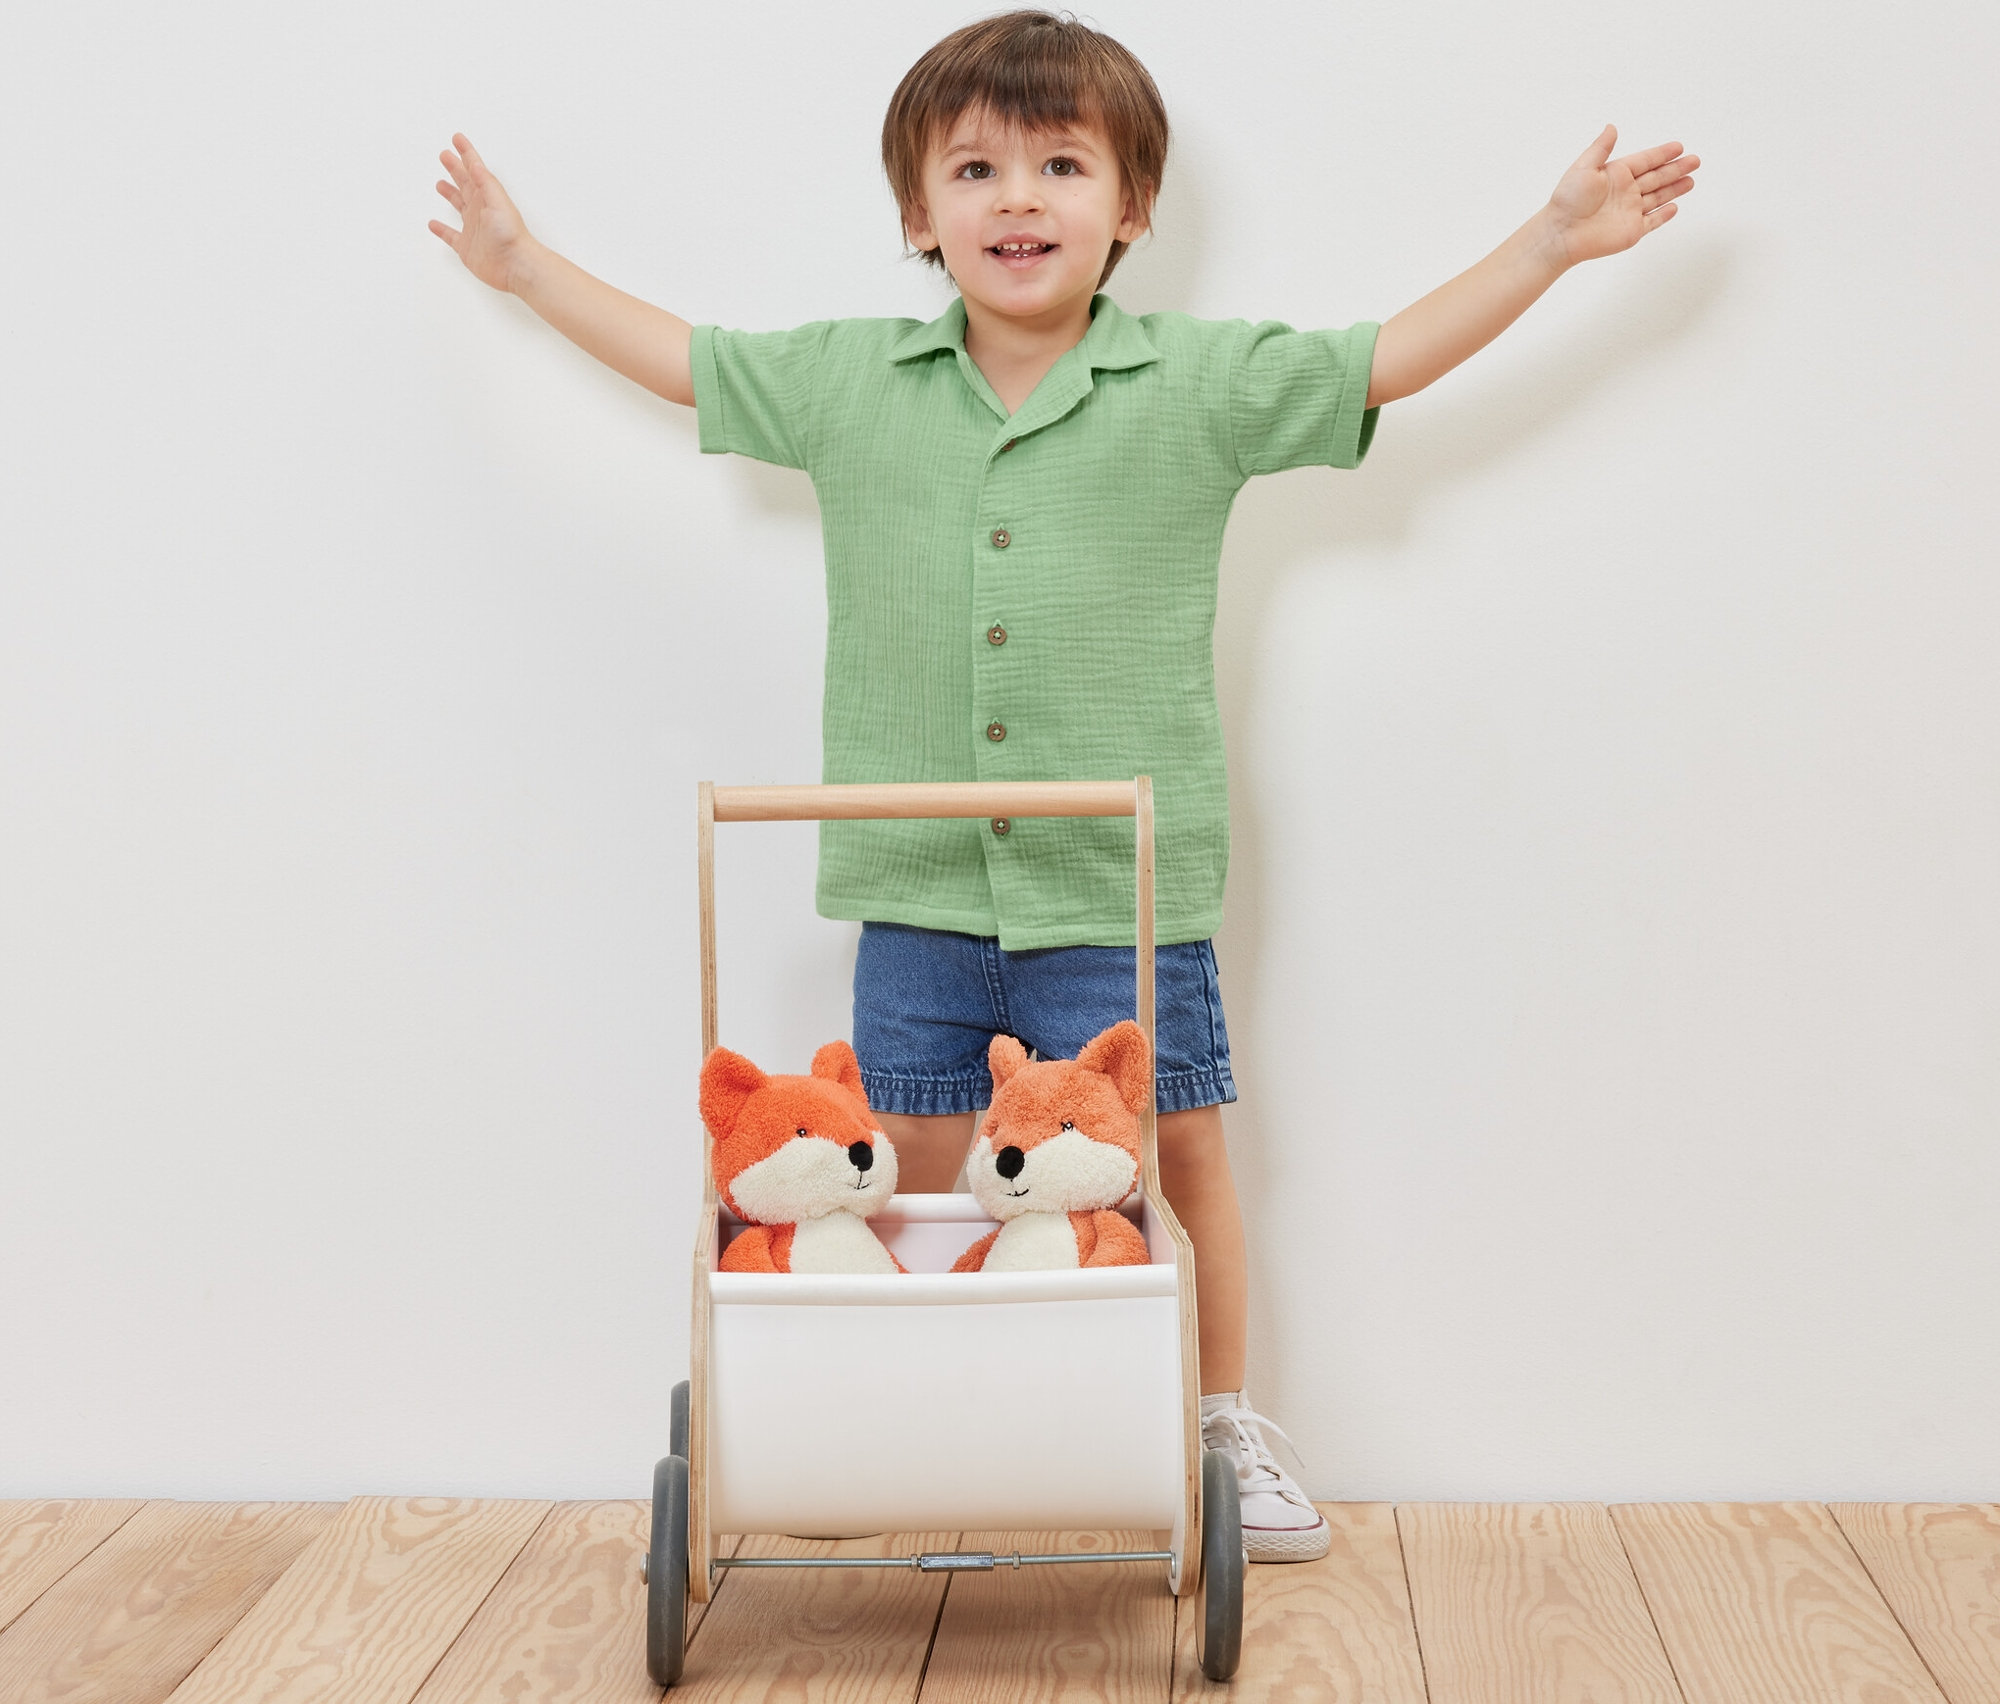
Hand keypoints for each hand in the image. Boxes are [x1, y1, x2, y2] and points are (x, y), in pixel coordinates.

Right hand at [429, 132, 536, 292]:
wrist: (516, 266)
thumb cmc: (511, 235)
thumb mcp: (497, 202)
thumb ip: (485, 182)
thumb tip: (475, 163)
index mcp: (487, 197)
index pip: (474, 169)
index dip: (466, 153)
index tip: (457, 138)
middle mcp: (480, 210)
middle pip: (464, 184)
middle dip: (455, 169)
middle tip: (445, 155)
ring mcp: (473, 229)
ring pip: (458, 206)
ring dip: (449, 194)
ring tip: (440, 184)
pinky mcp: (467, 248)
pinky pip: (450, 237)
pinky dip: (441, 230)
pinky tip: (433, 225)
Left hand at [1546, 125, 1699, 266]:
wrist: (1562, 234)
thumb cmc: (1568, 200)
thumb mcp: (1584, 167)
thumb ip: (1601, 147)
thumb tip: (1611, 127)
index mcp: (1616, 174)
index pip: (1646, 161)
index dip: (1662, 154)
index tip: (1679, 147)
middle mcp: (1625, 191)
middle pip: (1657, 177)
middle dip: (1676, 169)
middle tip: (1695, 160)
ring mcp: (1630, 212)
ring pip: (1658, 197)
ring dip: (1675, 188)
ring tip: (1691, 180)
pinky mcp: (1632, 231)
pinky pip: (1652, 221)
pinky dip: (1664, 214)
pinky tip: (1675, 206)